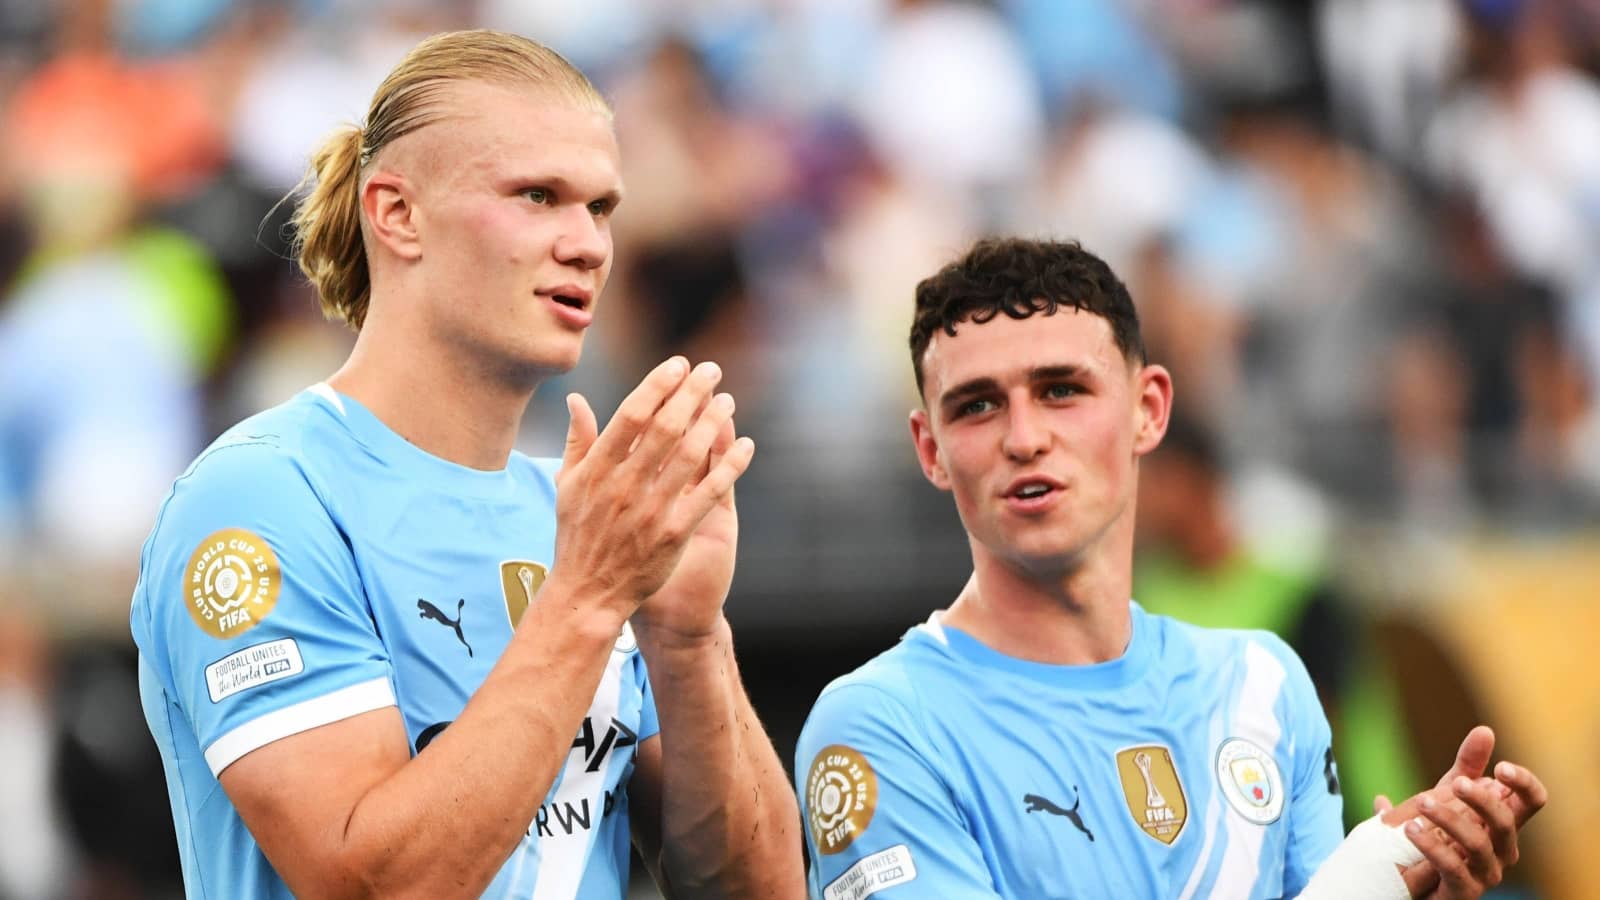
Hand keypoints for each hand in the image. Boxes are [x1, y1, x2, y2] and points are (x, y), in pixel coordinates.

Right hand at [547, 358, 752, 625]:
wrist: (589, 593)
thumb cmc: (578, 536)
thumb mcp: (567, 486)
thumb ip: (578, 441)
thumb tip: (576, 399)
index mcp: (598, 469)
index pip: (632, 415)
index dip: (658, 385)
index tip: (678, 365)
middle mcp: (625, 486)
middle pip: (666, 428)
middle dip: (692, 393)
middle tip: (712, 371)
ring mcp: (651, 510)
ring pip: (690, 456)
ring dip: (713, 423)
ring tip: (728, 401)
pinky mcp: (674, 533)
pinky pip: (710, 493)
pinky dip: (731, 467)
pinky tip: (746, 446)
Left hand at [1374, 726, 1547, 897]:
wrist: (1414, 880)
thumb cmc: (1441, 834)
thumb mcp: (1450, 797)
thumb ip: (1467, 768)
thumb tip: (1485, 730)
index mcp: (1504, 823)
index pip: (1531, 802)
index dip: (1524, 784)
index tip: (1502, 767)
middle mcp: (1503, 849)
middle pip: (1506, 822)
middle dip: (1482, 800)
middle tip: (1456, 782)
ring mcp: (1486, 873)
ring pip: (1478, 844)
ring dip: (1450, 820)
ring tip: (1422, 803)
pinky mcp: (1463, 891)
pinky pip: (1453, 868)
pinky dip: (1432, 846)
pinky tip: (1410, 829)